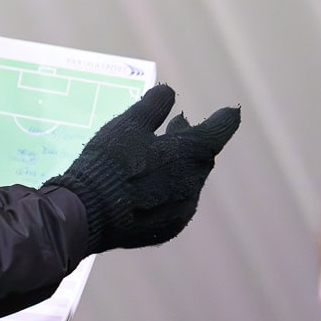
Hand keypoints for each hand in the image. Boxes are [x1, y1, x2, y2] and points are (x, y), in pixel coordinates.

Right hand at [43, 83, 239, 253]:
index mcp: (191, 153)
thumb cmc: (112, 161)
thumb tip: (170, 92)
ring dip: (179, 166)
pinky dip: (167, 189)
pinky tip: (147, 186)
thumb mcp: (129, 123)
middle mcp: (194, 182)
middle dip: (192, 140)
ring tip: (158, 156)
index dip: (224, 119)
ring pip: (189, 180)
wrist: (90, 211)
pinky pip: (176, 203)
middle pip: (201, 156)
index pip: (219, 131)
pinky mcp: (170, 227)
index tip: (230, 112)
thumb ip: (154, 105)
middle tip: (176, 126)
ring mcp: (184, 208)